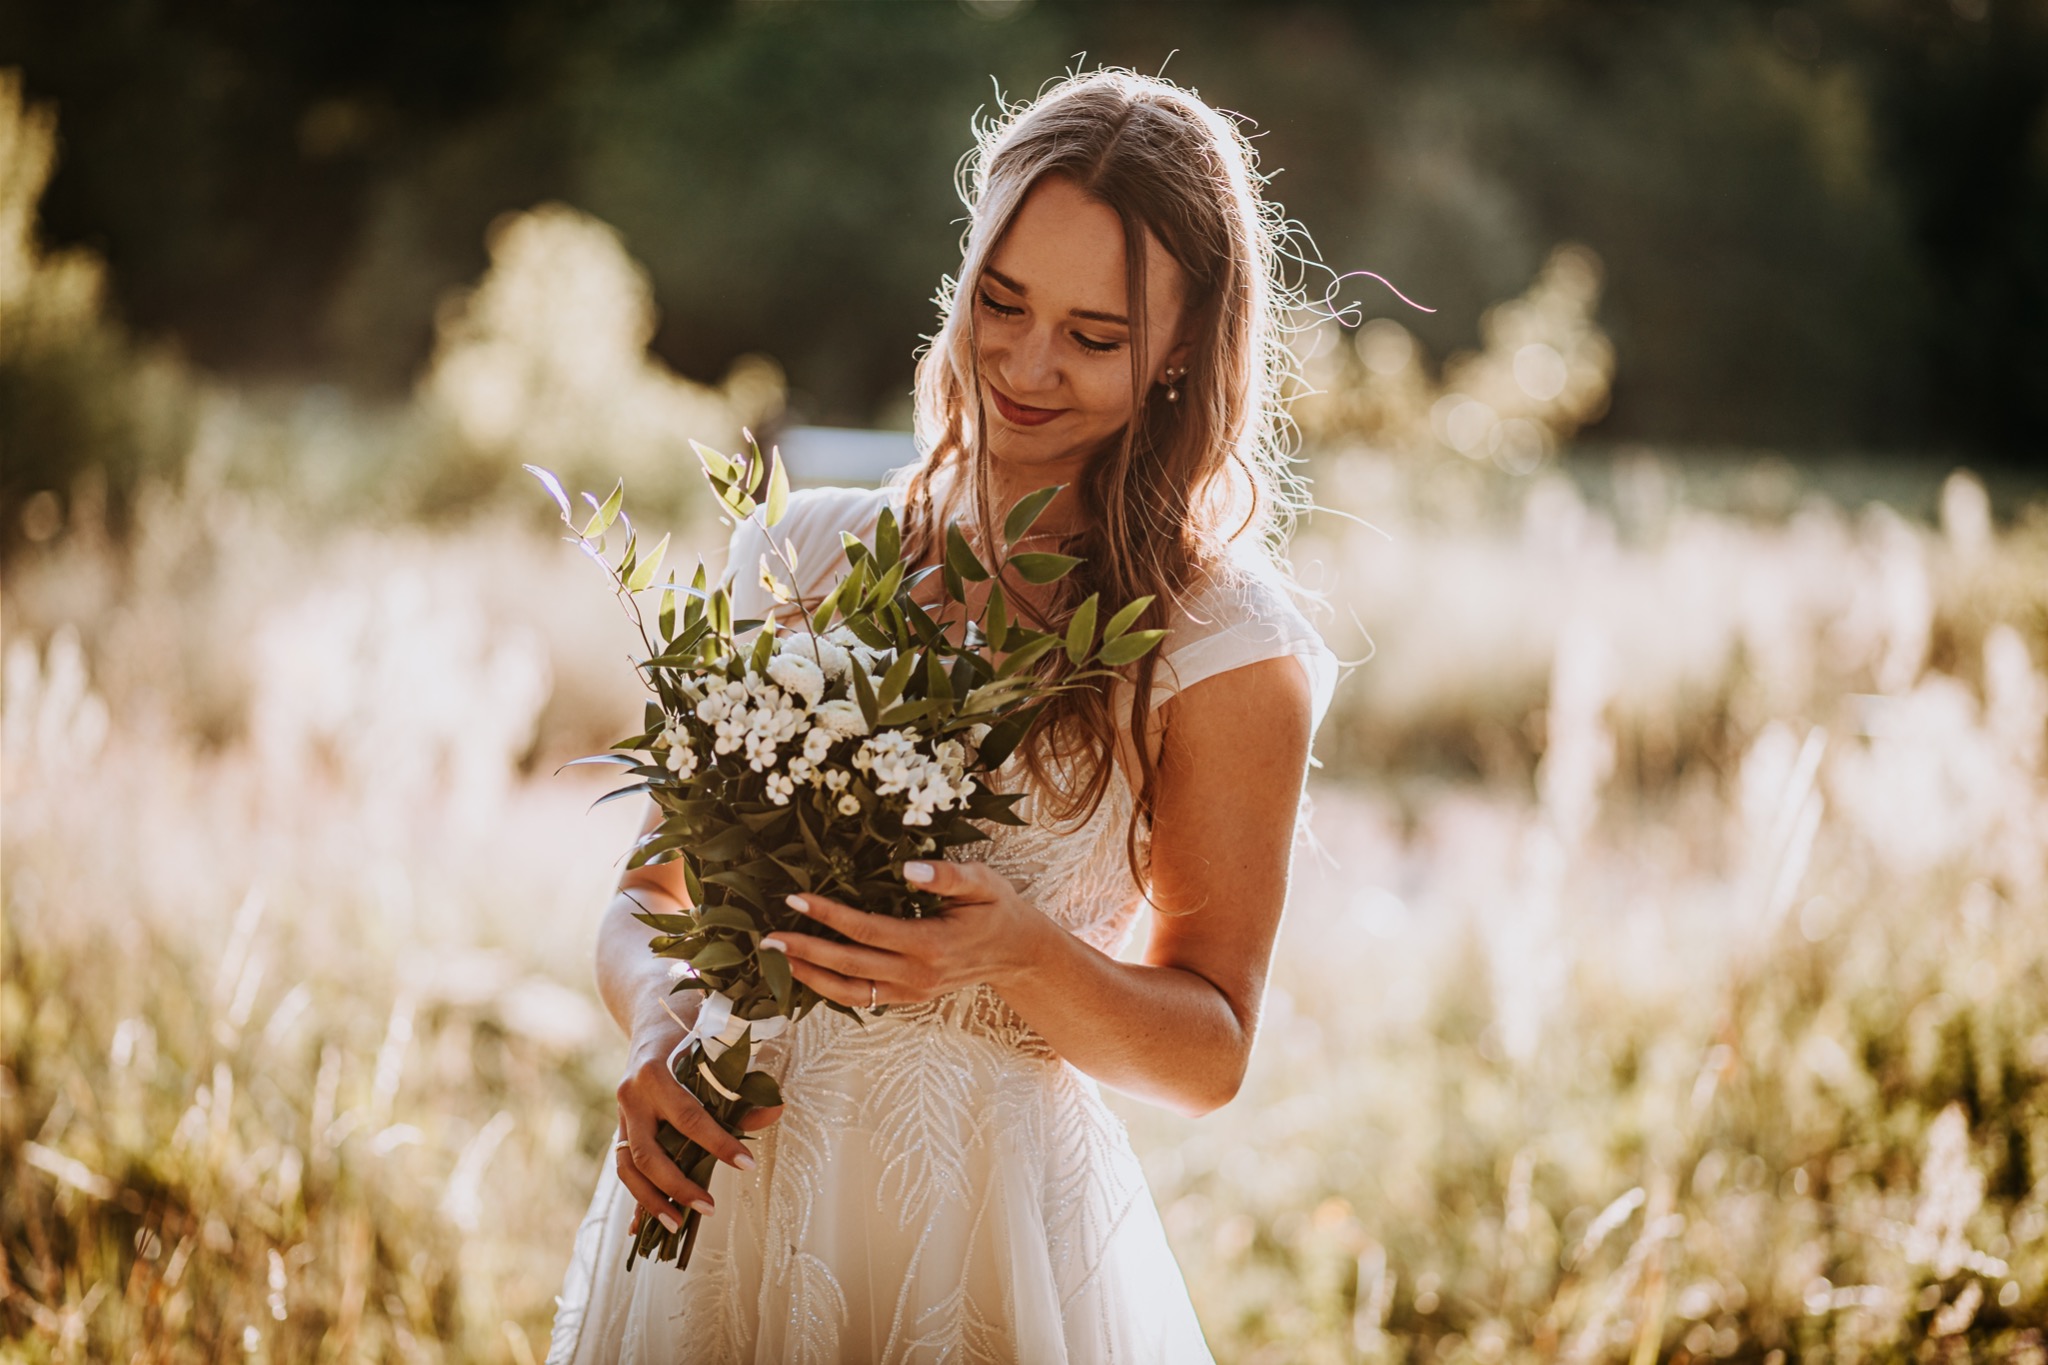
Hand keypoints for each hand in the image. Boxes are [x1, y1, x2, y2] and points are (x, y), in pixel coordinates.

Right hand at [614, 1003, 782, 1233]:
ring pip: (628, 1168)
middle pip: (648, 1153)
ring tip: (677, 1227)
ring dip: (651, 1201)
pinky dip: (636, 1198)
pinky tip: (643, 1230)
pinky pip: (625, 1169)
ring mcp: (621, 1114)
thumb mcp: (719, 1043)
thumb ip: (742, 1081)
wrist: (653, 1013)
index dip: (718, 1143)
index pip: (688, 1117)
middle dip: (678, 1185)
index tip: (746, 1164)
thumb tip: (774, 1112)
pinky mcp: (622, 1128)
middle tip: (710, 1207)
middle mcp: (630, 1096)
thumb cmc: (692, 1026)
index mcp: (654, 1072)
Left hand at [762, 859, 1050, 1007]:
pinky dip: (829, 989)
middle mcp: (917, 974)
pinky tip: (805, 974)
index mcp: (931, 944)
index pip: (867, 930)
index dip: (828, 915)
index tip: (795, 898)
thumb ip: (947, 876)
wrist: (1018, 952)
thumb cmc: (997, 908)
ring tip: (774, 961)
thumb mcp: (982, 882)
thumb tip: (908, 869)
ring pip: (850, 992)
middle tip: (766, 938)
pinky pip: (862, 998)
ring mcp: (912, 992)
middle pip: (849, 965)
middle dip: (805, 951)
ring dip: (809, 977)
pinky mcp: (908, 999)